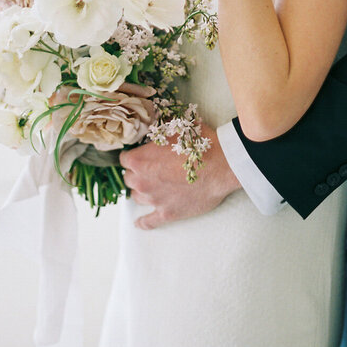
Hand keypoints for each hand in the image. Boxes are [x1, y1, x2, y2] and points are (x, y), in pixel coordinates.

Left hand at [120, 124, 240, 230]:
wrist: (222, 166)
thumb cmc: (200, 145)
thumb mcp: (178, 128)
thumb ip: (161, 130)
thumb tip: (155, 123)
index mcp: (140, 159)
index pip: (124, 159)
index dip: (133, 156)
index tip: (140, 156)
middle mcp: (142, 181)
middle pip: (129, 179)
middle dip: (137, 173)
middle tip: (150, 169)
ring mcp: (154, 199)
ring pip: (137, 197)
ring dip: (143, 191)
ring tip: (153, 187)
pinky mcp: (167, 213)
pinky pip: (148, 222)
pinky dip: (143, 222)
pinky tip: (139, 222)